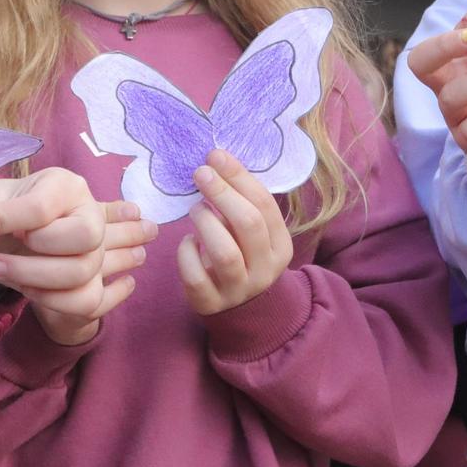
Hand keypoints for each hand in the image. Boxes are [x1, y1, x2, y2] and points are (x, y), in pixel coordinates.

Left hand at [0, 170, 153, 345]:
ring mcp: (98, 249)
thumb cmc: (3, 214)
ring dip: (34, 280)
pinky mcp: (94, 281)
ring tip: (1, 271)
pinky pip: (86, 300)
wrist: (10, 234)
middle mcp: (91, 214)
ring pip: (83, 272)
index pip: (42, 207)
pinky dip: (51, 300)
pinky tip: (26, 288)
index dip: (3, 221)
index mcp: (66, 186)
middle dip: (35, 254)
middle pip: (87, 236)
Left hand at [179, 149, 291, 315]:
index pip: (264, 205)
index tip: (215, 155)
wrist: (242, 311)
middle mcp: (264, 269)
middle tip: (201, 173)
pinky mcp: (210, 303)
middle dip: (222, 193)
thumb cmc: (244, 257)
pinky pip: (196, 277)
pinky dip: (187, 253)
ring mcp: (238, 289)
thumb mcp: (254, 235)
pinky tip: (187, 242)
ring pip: (224, 253)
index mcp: (280, 246)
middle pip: (248, 224)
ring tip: (195, 209)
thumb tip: (216, 162)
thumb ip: (242, 206)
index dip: (239, 177)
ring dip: (206, 222)